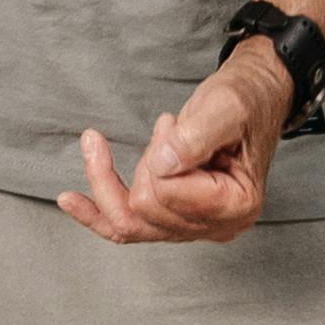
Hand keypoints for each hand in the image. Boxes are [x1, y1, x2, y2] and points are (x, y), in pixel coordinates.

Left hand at [61, 43, 280, 244]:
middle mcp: (217, 226)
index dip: (157, 158)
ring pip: (129, 223)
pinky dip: (95, 214)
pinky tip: (70, 200)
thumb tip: (161, 164)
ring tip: (99, 144)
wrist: (253, 97)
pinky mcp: (175, 218)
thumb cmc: (245, 100)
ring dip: (109, 181)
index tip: (174, 125)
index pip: (166, 195)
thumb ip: (195, 137)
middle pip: (143, 212)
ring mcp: (195, 227)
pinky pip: (128, 227)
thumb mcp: (225, 107)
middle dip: (142, 165)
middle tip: (167, 129)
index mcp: (235, 205)